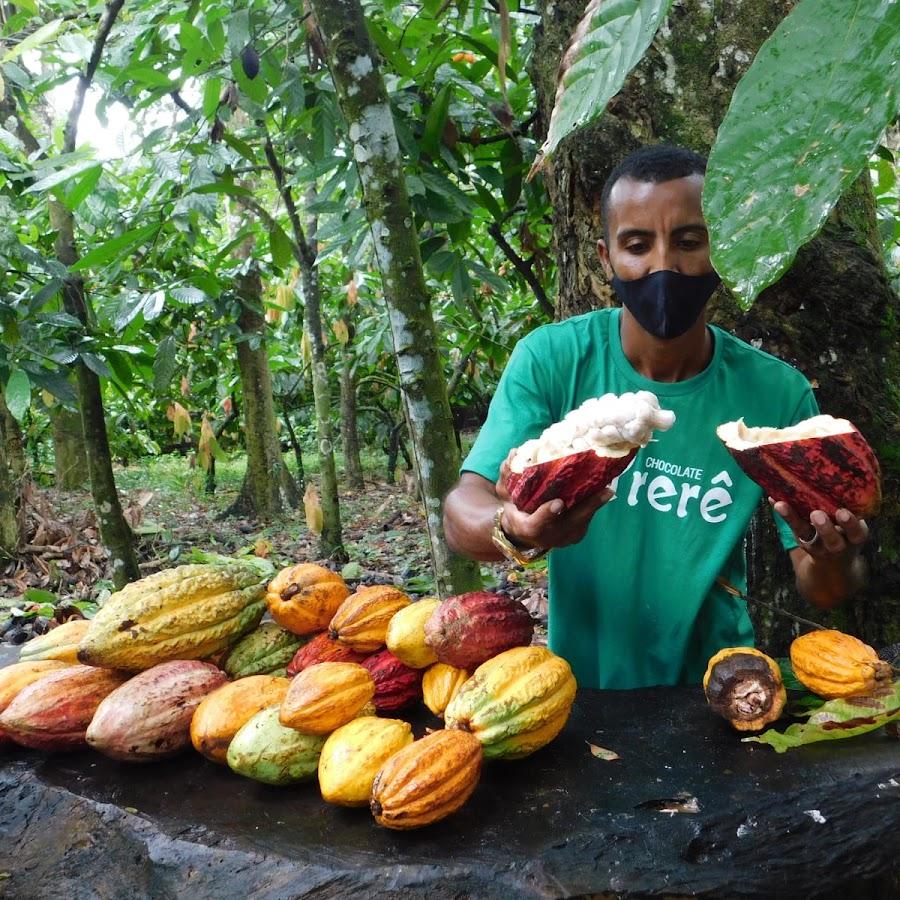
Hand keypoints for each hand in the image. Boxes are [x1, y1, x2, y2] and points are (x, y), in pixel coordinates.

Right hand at [496, 449, 614, 549]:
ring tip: (608, 486)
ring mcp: (564, 539)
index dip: (547, 514)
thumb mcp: (505, 492)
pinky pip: (587, 519)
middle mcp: (547, 537)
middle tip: (605, 491)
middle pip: (569, 524)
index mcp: (527, 528)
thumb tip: (515, 453)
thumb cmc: (514, 507)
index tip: (558, 503)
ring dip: (595, 504)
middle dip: (588, 507)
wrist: (521, 532)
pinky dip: (594, 504)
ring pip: (583, 521)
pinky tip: (603, 489)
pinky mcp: (576, 535)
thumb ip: (507, 475)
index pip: (536, 524)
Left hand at [770, 497, 868, 560]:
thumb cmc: (849, 533)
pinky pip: (791, 527)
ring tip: (781, 505)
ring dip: (792, 518)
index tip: (843, 512)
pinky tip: (773, 499)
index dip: (850, 524)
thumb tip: (848, 478)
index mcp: (855, 538)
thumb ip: (854, 510)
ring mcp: (817, 545)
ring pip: (804, 533)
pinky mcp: (801, 540)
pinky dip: (783, 513)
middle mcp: (836, 544)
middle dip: (824, 528)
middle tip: (816, 514)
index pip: (856, 533)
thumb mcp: (856, 527)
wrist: (835, 562)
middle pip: (831, 540)